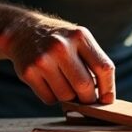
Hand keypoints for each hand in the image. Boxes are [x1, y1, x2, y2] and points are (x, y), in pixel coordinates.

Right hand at [0, 11, 115, 105]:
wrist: (23, 31)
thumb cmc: (60, 40)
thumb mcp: (79, 39)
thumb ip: (94, 62)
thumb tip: (105, 98)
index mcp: (80, 36)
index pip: (103, 68)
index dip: (108, 89)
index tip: (107, 101)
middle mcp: (61, 46)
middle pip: (84, 86)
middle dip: (88, 99)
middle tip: (86, 99)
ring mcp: (43, 59)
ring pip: (66, 96)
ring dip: (69, 98)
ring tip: (65, 85)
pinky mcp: (28, 72)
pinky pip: (49, 98)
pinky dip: (53, 97)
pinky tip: (50, 83)